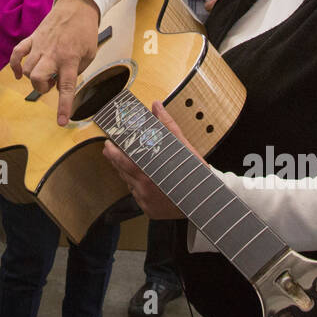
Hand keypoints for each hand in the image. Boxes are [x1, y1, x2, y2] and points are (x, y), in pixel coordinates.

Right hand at [9, 0, 100, 124]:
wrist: (77, 6)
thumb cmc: (86, 31)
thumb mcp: (90, 54)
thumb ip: (77, 71)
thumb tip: (61, 85)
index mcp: (70, 60)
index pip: (66, 88)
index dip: (63, 107)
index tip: (62, 122)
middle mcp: (53, 55)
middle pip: (37, 78)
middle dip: (41, 88)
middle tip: (50, 84)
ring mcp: (40, 46)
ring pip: (26, 69)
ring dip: (33, 78)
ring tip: (44, 73)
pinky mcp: (33, 38)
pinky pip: (17, 53)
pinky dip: (14, 65)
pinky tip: (18, 72)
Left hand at [102, 101, 197, 219]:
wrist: (208, 203)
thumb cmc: (196, 174)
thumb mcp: (183, 148)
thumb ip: (167, 126)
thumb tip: (156, 105)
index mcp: (150, 175)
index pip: (123, 162)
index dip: (113, 153)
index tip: (108, 143)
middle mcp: (145, 190)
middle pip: (123, 172)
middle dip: (115, 159)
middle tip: (109, 148)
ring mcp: (146, 202)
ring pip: (129, 183)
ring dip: (125, 171)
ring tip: (125, 159)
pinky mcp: (149, 210)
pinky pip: (137, 195)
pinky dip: (137, 185)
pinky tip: (143, 177)